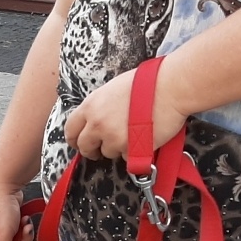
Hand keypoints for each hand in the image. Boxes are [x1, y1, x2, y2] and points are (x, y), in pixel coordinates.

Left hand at [63, 65, 189, 161]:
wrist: (170, 88)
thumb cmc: (147, 83)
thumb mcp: (112, 89)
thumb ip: (99, 107)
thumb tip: (94, 120)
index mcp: (91, 106)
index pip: (70, 129)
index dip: (74, 138)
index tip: (78, 142)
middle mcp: (98, 124)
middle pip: (84, 147)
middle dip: (91, 150)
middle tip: (98, 150)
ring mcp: (113, 139)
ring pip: (107, 153)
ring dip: (116, 148)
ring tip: (131, 132)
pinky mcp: (130, 150)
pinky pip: (126, 157)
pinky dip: (133, 151)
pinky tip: (142, 137)